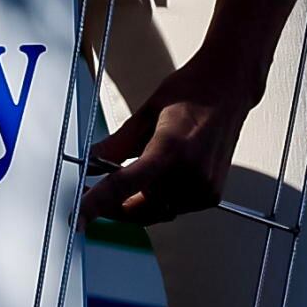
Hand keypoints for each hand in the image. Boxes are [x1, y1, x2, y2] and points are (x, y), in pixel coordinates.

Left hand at [82, 0, 302, 222]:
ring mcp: (205, 188)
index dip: (96, 204)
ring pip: (154, 212)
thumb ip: (116, 144)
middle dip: (112, 205)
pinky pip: (173, 208)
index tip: (77, 218)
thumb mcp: (145, 113)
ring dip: (135, 203)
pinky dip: (157, 200)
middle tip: (92, 193)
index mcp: (170, 149)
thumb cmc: (188, 93)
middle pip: (137, 208)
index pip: (124, 185)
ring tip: (129, 176)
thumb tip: (86, 162)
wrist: (229, 89)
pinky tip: (155, 178)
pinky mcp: (212, 195)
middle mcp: (191, 174)